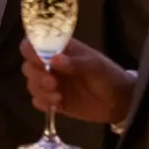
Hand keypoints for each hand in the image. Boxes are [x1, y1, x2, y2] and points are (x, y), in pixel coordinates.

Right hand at [20, 39, 135, 124]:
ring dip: (39, 90)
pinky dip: (43, 103)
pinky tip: (57, 104)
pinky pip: (38, 101)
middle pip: (28, 66)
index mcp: (60, 50)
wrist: (121, 102)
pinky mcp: (54, 101)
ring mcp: (52, 84)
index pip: (34, 43)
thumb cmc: (109, 76)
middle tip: (52, 82)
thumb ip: (76, 63)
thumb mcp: (96, 66)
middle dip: (36, 75)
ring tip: (57, 96)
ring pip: (31, 84)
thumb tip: (54, 59)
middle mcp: (51, 65)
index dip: (31, 50)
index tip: (40, 61)